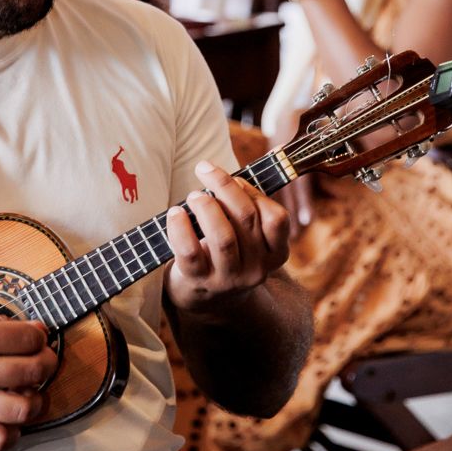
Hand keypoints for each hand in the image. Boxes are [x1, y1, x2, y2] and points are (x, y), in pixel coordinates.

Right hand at [0, 306, 57, 450]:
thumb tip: (25, 330)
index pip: (28, 337)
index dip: (40, 335)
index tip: (38, 335)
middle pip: (33, 370)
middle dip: (48, 363)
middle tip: (44, 361)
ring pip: (23, 408)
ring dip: (37, 400)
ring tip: (32, 393)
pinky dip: (12, 433)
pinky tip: (10, 421)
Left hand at [165, 160, 290, 319]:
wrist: (206, 298)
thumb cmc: (227, 250)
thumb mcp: (247, 232)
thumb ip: (253, 201)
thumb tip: (271, 152)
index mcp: (275, 253)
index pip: (277, 219)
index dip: (254, 192)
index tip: (234, 176)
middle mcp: (257, 269)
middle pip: (246, 218)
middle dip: (224, 185)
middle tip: (204, 169)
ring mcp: (229, 278)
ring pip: (223, 236)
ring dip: (206, 206)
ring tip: (193, 195)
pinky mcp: (200, 282)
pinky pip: (190, 251)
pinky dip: (180, 227)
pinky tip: (174, 213)